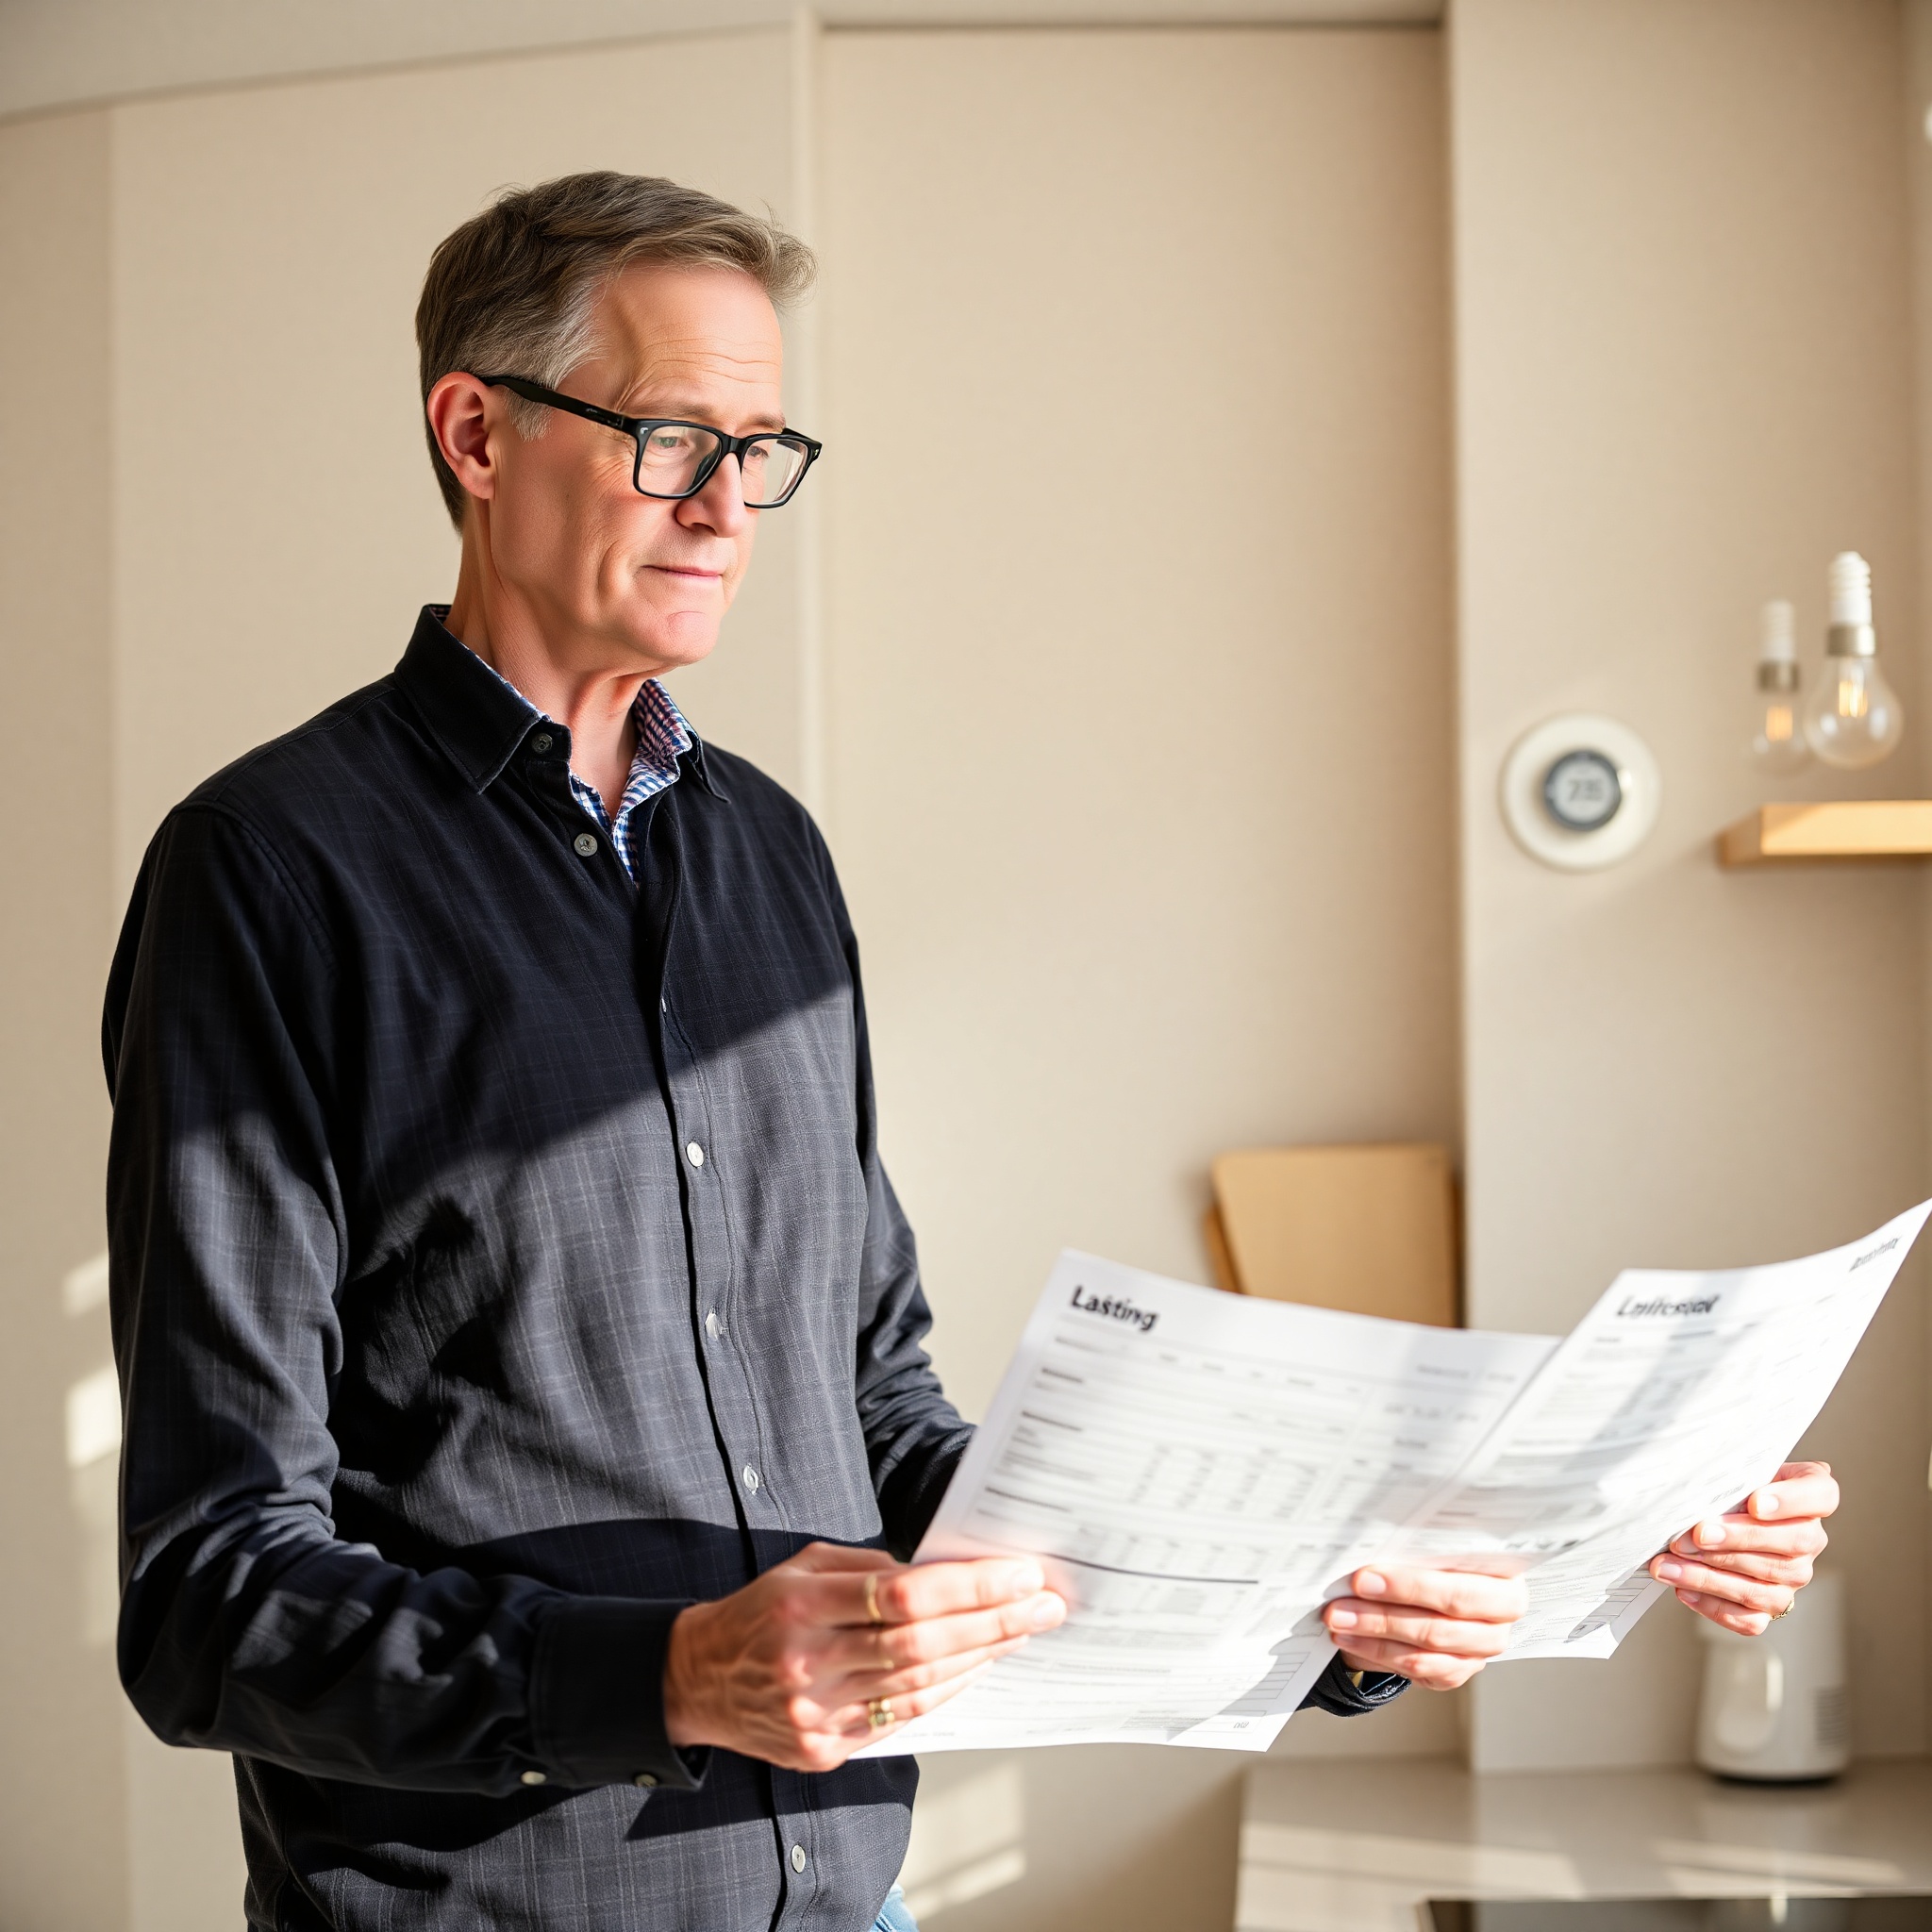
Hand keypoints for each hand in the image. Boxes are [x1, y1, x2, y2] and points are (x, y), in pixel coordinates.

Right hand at [662, 1541, 1066, 1770]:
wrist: (697, 1679)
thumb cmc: (763, 1611)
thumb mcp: (804, 1566)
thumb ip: (869, 1569)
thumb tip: (944, 1572)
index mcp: (803, 1604)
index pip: (902, 1595)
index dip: (968, 1586)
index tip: (1019, 1574)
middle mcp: (808, 1662)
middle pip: (921, 1644)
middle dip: (993, 1623)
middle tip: (1044, 1604)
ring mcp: (815, 1714)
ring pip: (916, 1687)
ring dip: (978, 1658)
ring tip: (1020, 1632)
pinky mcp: (822, 1750)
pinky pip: (898, 1720)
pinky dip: (943, 1692)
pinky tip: (974, 1667)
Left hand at [1320, 1561, 1528, 1689]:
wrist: (1433, 1586)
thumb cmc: (1434, 1556)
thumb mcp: (1430, 1543)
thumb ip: (1412, 1548)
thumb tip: (1364, 1548)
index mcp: (1505, 1576)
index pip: (1459, 1587)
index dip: (1410, 1585)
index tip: (1362, 1578)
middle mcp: (1501, 1616)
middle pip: (1441, 1623)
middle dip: (1384, 1614)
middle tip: (1340, 1606)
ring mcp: (1482, 1648)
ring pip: (1426, 1649)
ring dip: (1375, 1635)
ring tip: (1338, 1620)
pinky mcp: (1460, 1669)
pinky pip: (1419, 1668)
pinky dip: (1379, 1653)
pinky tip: (1352, 1639)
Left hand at [1649, 1460, 1835, 1635]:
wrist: (1727, 1514)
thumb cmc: (1733, 1486)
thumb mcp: (1737, 1468)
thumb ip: (1731, 1473)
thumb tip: (1692, 1489)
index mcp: (1812, 1496)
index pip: (1821, 1495)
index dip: (1790, 1500)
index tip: (1754, 1502)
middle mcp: (1810, 1540)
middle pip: (1789, 1544)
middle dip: (1735, 1540)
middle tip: (1695, 1536)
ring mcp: (1794, 1577)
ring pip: (1762, 1585)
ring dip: (1709, 1576)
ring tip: (1668, 1566)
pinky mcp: (1774, 1606)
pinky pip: (1749, 1618)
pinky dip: (1712, 1605)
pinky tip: (1683, 1589)